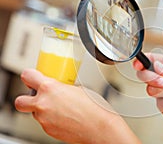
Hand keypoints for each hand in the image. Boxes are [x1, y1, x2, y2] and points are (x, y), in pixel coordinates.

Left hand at [15, 69, 139, 143]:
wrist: (98, 127)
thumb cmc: (93, 107)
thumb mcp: (77, 89)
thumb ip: (62, 88)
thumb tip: (59, 89)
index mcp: (50, 88)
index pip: (27, 76)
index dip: (29, 76)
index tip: (32, 77)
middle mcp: (43, 103)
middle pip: (20, 101)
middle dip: (26, 99)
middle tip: (37, 96)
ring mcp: (44, 119)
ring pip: (34, 113)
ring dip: (42, 110)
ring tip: (59, 109)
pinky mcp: (48, 130)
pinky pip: (44, 122)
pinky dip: (51, 120)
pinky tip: (65, 118)